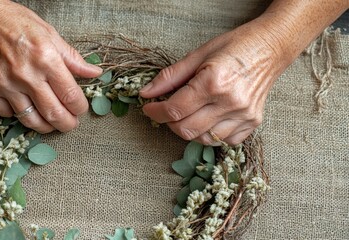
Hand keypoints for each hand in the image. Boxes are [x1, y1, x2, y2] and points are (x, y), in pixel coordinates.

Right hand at [0, 0, 101, 132]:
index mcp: (45, 59)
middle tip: (70, 124)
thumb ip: (73, 59)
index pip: (70, 96)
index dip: (80, 108)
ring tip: (51, 122)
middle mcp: (24, 74)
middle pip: (53, 114)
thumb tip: (95, 73)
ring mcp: (2, 84)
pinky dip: (17, 113)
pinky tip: (23, 104)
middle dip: (67, 124)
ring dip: (45, 125)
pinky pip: (6, 114)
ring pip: (30, 120)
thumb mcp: (51, 35)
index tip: (80, 110)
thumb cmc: (16, 23)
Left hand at [140, 19, 290, 145]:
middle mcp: (230, 103)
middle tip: (166, 109)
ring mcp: (244, 116)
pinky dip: (209, 134)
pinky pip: (223, 141)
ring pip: (203, 139)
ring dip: (188, 129)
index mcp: (214, 82)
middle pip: (186, 129)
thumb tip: (146, 93)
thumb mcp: (198, 55)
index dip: (155, 111)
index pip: (175, 109)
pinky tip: (207, 118)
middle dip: (169, 122)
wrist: (270, 48)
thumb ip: (170, 76)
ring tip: (188, 112)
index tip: (148, 107)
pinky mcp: (253, 123)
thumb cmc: (234, 47)